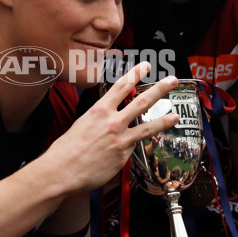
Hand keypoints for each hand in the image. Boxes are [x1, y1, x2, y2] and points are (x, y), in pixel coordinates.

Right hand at [47, 63, 178, 193]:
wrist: (62, 171)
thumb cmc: (66, 150)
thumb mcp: (81, 124)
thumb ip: (98, 120)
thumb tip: (107, 120)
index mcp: (99, 110)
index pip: (121, 86)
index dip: (135, 73)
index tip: (144, 66)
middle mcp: (113, 122)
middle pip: (142, 101)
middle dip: (160, 89)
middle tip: (172, 81)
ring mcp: (121, 139)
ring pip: (148, 126)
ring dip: (164, 120)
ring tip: (175, 115)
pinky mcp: (123, 156)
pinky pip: (135, 147)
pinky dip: (137, 144)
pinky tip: (141, 144)